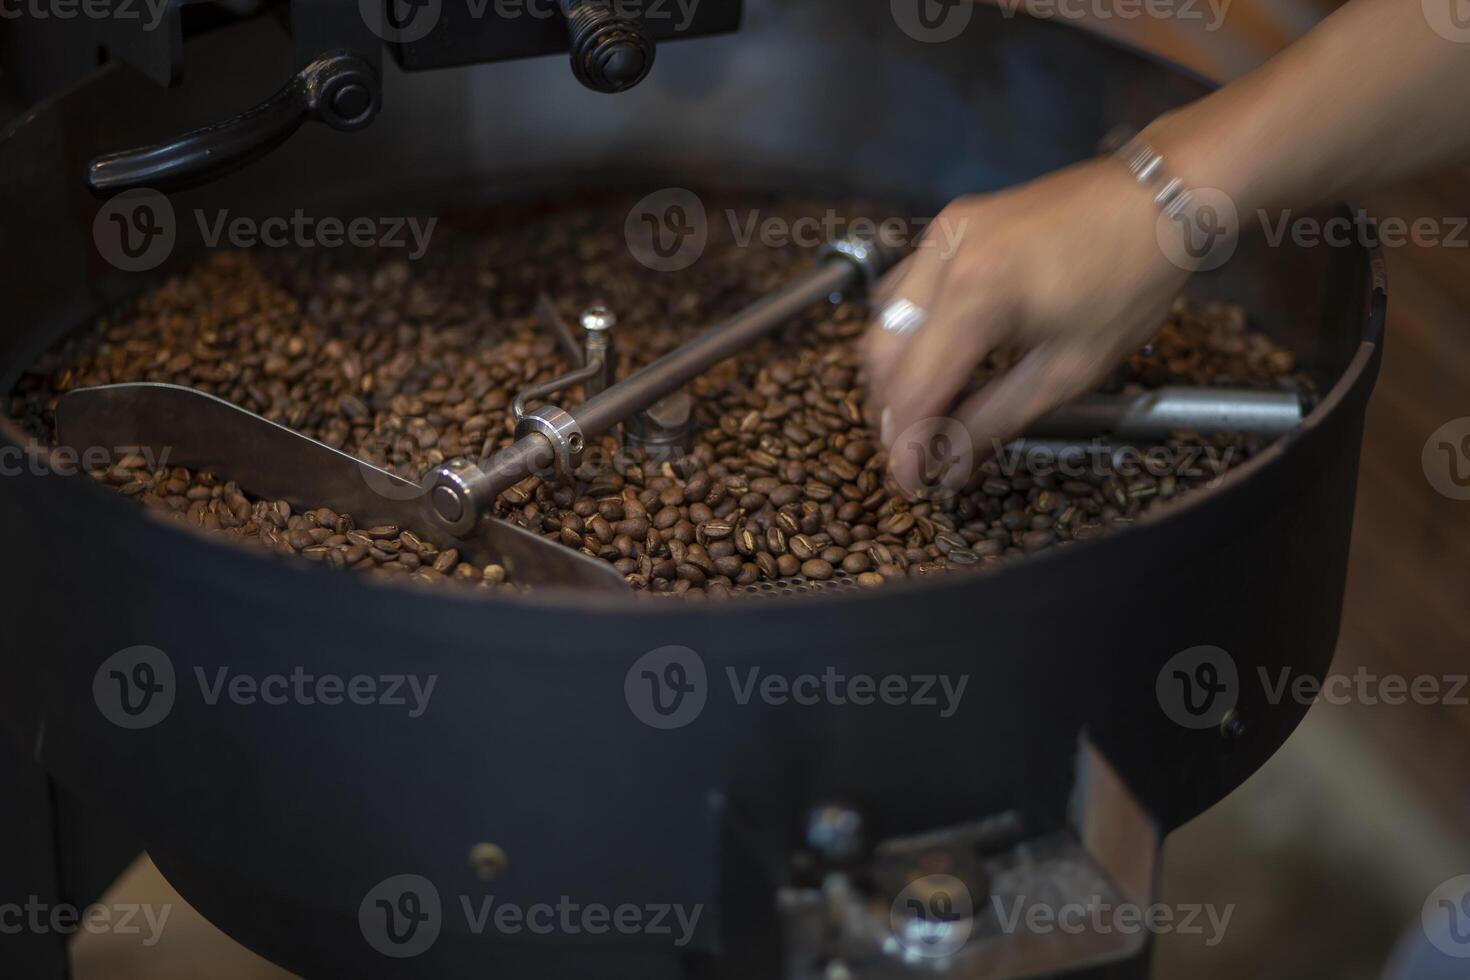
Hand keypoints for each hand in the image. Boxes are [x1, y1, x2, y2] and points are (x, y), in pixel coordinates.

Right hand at [864, 158, 1190, 493]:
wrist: (1159, 196)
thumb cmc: (1130, 282)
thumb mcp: (1070, 370)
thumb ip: (996, 420)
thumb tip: (950, 463)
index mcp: (976, 295)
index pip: (915, 390)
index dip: (906, 446)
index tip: (909, 484)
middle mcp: (943, 257)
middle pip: (883, 357)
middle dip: (893, 413)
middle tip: (917, 453)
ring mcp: (942, 234)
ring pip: (885, 322)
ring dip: (896, 374)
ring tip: (928, 411)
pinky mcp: (950, 224)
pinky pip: (904, 288)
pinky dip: (909, 331)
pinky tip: (937, 358)